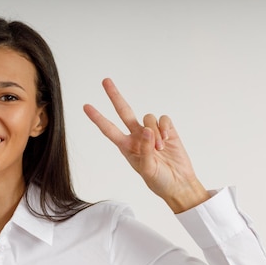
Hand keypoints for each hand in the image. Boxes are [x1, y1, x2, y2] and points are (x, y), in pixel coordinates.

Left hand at [83, 78, 209, 212]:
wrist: (179, 183)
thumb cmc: (160, 181)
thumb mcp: (147, 169)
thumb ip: (144, 150)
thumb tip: (146, 130)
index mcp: (126, 146)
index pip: (109, 129)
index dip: (98, 118)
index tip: (86, 107)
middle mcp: (136, 136)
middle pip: (124, 111)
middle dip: (115, 96)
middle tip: (105, 81)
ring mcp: (152, 132)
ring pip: (148, 118)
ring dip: (155, 133)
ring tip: (160, 149)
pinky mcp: (168, 130)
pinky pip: (163, 119)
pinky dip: (165, 127)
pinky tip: (168, 139)